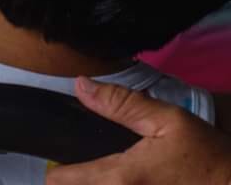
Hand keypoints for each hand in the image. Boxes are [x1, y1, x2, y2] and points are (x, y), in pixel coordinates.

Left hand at [47, 77, 230, 184]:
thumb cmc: (206, 155)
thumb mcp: (169, 120)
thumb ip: (122, 103)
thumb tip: (80, 85)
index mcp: (120, 177)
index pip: (63, 180)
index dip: (54, 169)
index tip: (54, 156)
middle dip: (72, 181)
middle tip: (75, 165)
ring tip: (96, 173)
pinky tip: (117, 181)